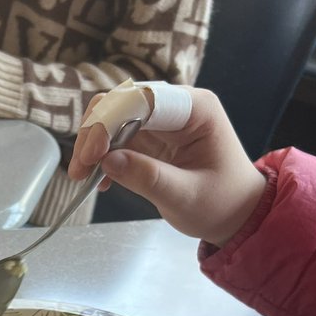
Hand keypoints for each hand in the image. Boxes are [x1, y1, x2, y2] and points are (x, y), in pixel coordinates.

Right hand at [68, 87, 267, 248]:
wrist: (236, 214)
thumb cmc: (222, 204)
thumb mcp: (187, 197)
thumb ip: (149, 178)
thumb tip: (107, 161)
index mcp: (196, 108)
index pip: (142, 100)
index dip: (110, 121)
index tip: (92, 156)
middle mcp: (177, 105)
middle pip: (122, 102)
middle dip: (95, 132)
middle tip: (79, 169)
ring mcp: (162, 120)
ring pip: (113, 118)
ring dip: (92, 145)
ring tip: (81, 177)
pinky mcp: (150, 137)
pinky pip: (116, 137)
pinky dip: (102, 155)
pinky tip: (99, 180)